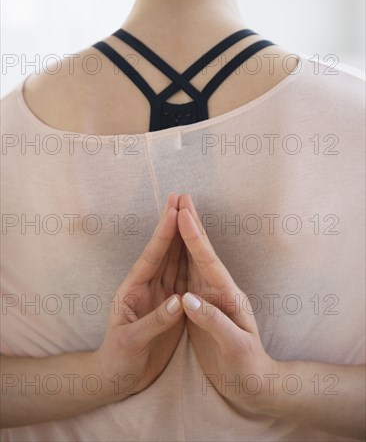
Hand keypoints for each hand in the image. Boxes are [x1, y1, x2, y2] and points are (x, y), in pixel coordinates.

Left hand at [94, 193, 186, 397]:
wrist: (118, 377)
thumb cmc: (119, 360)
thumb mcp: (133, 342)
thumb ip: (156, 321)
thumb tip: (180, 300)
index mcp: (133, 291)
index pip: (151, 257)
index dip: (163, 234)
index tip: (174, 211)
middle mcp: (146, 287)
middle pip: (163, 251)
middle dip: (172, 224)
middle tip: (181, 197)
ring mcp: (159, 295)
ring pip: (173, 260)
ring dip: (182, 237)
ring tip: (190, 214)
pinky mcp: (169, 306)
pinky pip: (182, 278)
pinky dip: (189, 260)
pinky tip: (197, 248)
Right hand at [177, 193, 277, 413]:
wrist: (253, 383)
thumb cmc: (246, 367)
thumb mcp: (233, 347)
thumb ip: (212, 321)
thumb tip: (185, 299)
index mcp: (227, 295)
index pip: (207, 260)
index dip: (194, 237)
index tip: (183, 213)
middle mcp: (218, 290)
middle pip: (201, 251)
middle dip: (191, 224)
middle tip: (180, 197)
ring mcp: (209, 297)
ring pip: (193, 259)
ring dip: (184, 235)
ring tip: (176, 213)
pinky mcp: (201, 307)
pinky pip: (187, 275)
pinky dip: (179, 257)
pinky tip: (174, 248)